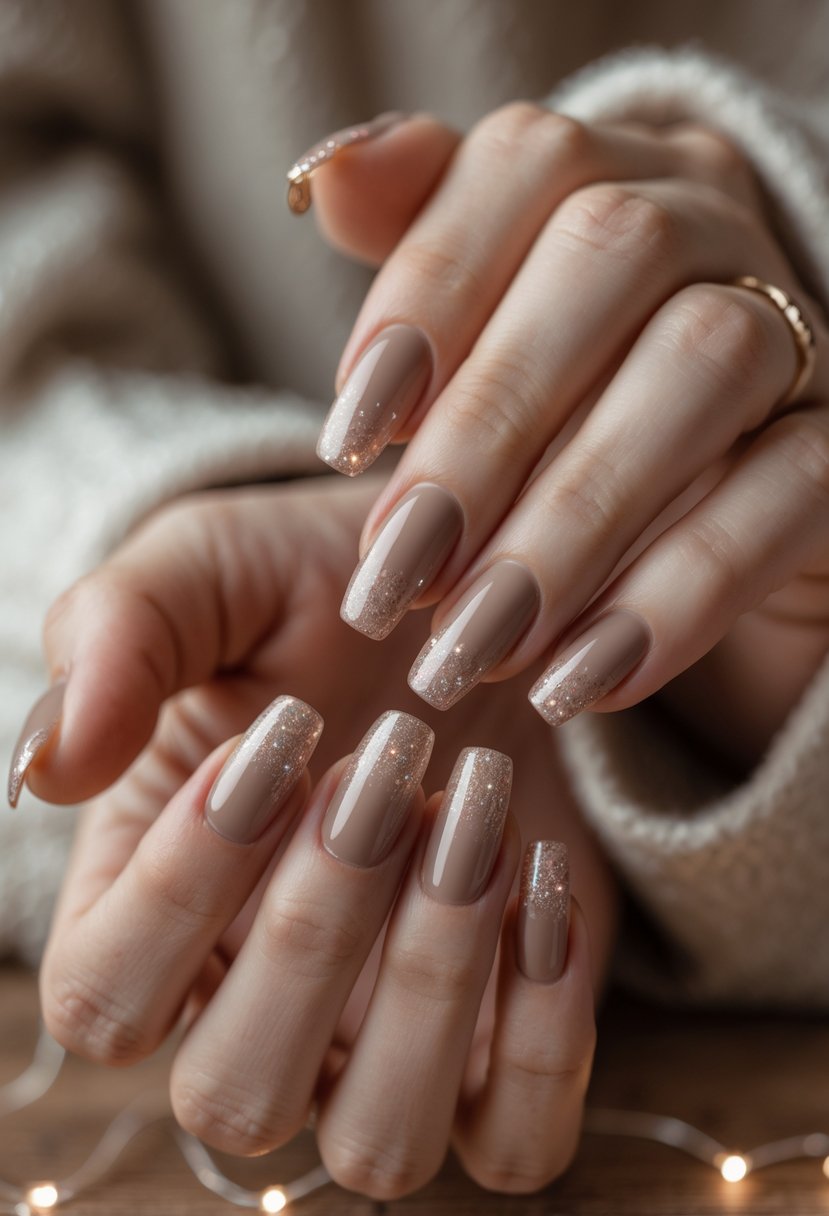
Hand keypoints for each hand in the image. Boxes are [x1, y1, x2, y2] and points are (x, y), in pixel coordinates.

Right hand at [22, 476, 610, 1195]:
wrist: (468, 597)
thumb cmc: (313, 592)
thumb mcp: (205, 572)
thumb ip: (115, 640)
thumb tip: (48, 766)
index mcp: (149, 909)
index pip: (103, 998)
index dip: (179, 887)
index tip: (270, 739)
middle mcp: (257, 1005)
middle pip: (237, 1096)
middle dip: (316, 925)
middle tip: (387, 759)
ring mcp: (384, 1041)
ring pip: (379, 1147)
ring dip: (432, 984)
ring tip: (471, 814)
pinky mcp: (509, 1042)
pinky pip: (521, 1138)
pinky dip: (546, 1033)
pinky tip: (541, 869)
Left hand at [305, 107, 828, 765]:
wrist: (716, 515)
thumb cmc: (567, 420)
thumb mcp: (484, 340)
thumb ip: (420, 260)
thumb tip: (331, 181)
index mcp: (608, 180)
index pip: (526, 163)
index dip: (429, 286)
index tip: (346, 435)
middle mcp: (713, 227)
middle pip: (610, 255)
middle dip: (487, 424)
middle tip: (398, 572)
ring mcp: (797, 331)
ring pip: (703, 366)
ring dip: (572, 517)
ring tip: (477, 642)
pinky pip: (788, 495)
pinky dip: (677, 593)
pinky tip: (581, 680)